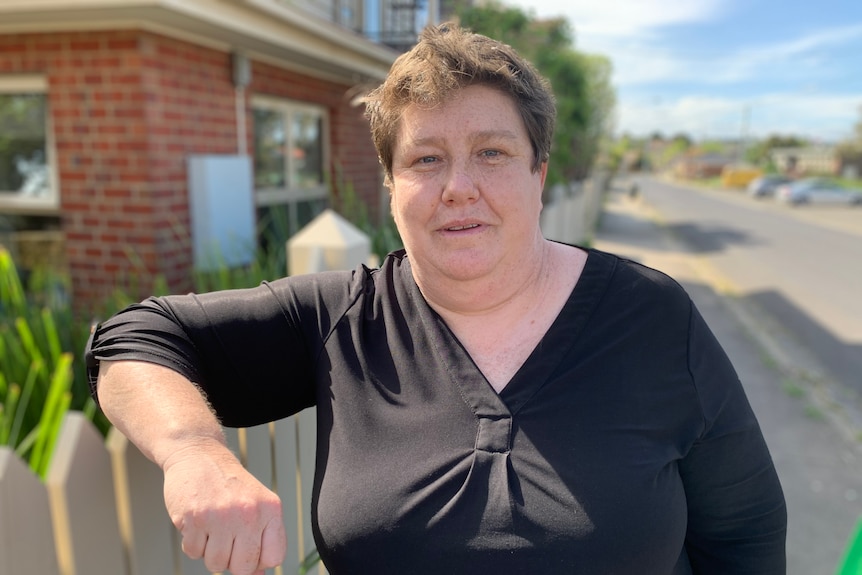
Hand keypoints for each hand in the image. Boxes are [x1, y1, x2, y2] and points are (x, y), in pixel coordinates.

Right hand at [162, 445, 286, 574]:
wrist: (199, 456)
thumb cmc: (229, 485)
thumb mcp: (256, 504)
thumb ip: (261, 539)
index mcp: (270, 509)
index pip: (274, 557)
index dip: (258, 559)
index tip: (248, 547)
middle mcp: (249, 512)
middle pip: (243, 567)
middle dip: (232, 559)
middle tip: (226, 536)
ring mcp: (221, 516)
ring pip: (215, 564)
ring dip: (210, 552)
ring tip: (211, 527)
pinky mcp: (194, 518)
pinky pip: (193, 553)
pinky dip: (192, 542)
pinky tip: (198, 521)